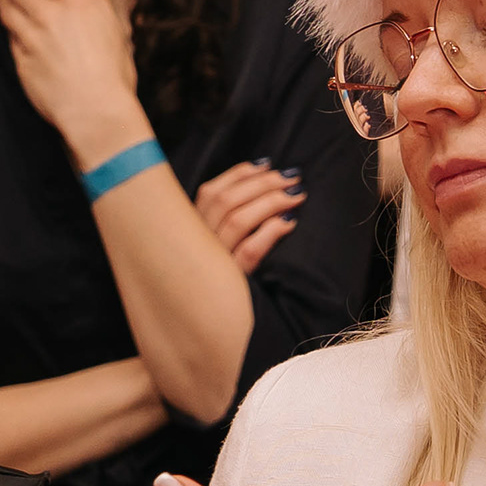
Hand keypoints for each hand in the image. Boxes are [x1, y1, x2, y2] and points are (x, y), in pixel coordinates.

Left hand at [0, 0, 147, 163]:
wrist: (96, 112)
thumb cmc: (114, 73)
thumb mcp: (115, 28)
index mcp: (77, 1)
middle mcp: (50, 14)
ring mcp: (31, 37)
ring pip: (6, 7)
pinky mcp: (21, 60)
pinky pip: (10, 36)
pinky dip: (12, 29)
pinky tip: (17, 29)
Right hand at [189, 160, 303, 271]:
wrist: (204, 320)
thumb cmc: (214, 273)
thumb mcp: (211, 240)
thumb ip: (225, 212)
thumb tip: (260, 174)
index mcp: (190, 227)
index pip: (211, 190)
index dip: (240, 173)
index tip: (267, 165)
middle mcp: (197, 242)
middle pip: (228, 200)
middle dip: (263, 183)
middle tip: (292, 178)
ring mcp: (212, 262)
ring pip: (238, 220)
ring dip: (271, 202)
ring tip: (296, 196)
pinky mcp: (231, 281)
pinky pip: (250, 251)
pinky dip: (270, 233)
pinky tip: (288, 224)